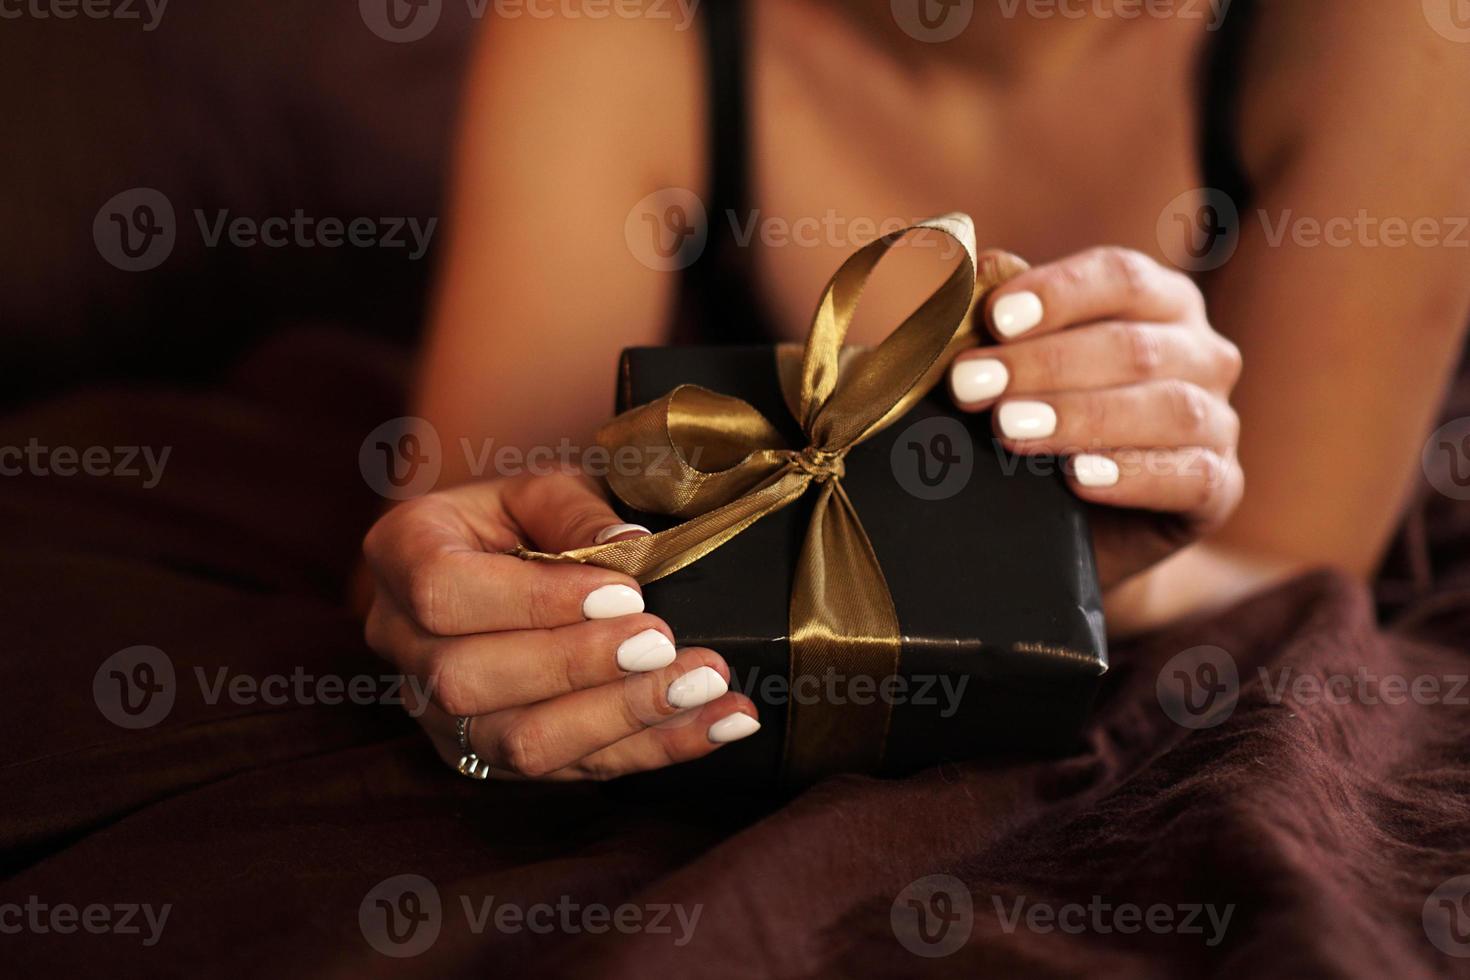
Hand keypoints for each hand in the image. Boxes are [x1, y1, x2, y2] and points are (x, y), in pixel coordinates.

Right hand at [361, 472, 759, 779]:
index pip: (446, 594)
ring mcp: (440, 715)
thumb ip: (576, 512)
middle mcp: (403, 644)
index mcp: (402, 555)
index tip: (624, 593)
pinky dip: (656, 749)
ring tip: (707, 685)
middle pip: (469, 680)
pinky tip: (723, 721)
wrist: (509, 558)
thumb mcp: (545, 486)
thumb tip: (628, 550)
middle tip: (668, 643)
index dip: (535, 601)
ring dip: (623, 719)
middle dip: (581, 667)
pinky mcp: (492, 760)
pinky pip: (574, 770)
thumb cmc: (527, 515)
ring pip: (518, 743)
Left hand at [948, 246, 1243, 589]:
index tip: (994, 317)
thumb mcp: (1020, 369)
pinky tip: (1078, 478)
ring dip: (1080, 417)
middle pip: (1133, 346)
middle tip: (972, 385)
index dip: (1058, 293)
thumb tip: (981, 267)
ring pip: (1167, 408)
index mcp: (1160, 302)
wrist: (1076, 528)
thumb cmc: (1047, 425)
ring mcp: (1219, 420)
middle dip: (1044, 364)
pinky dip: (1131, 475)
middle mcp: (1202, 352)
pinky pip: (1190, 476)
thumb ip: (1007, 320)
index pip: (1120, 276)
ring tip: (1009, 429)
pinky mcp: (1220, 487)